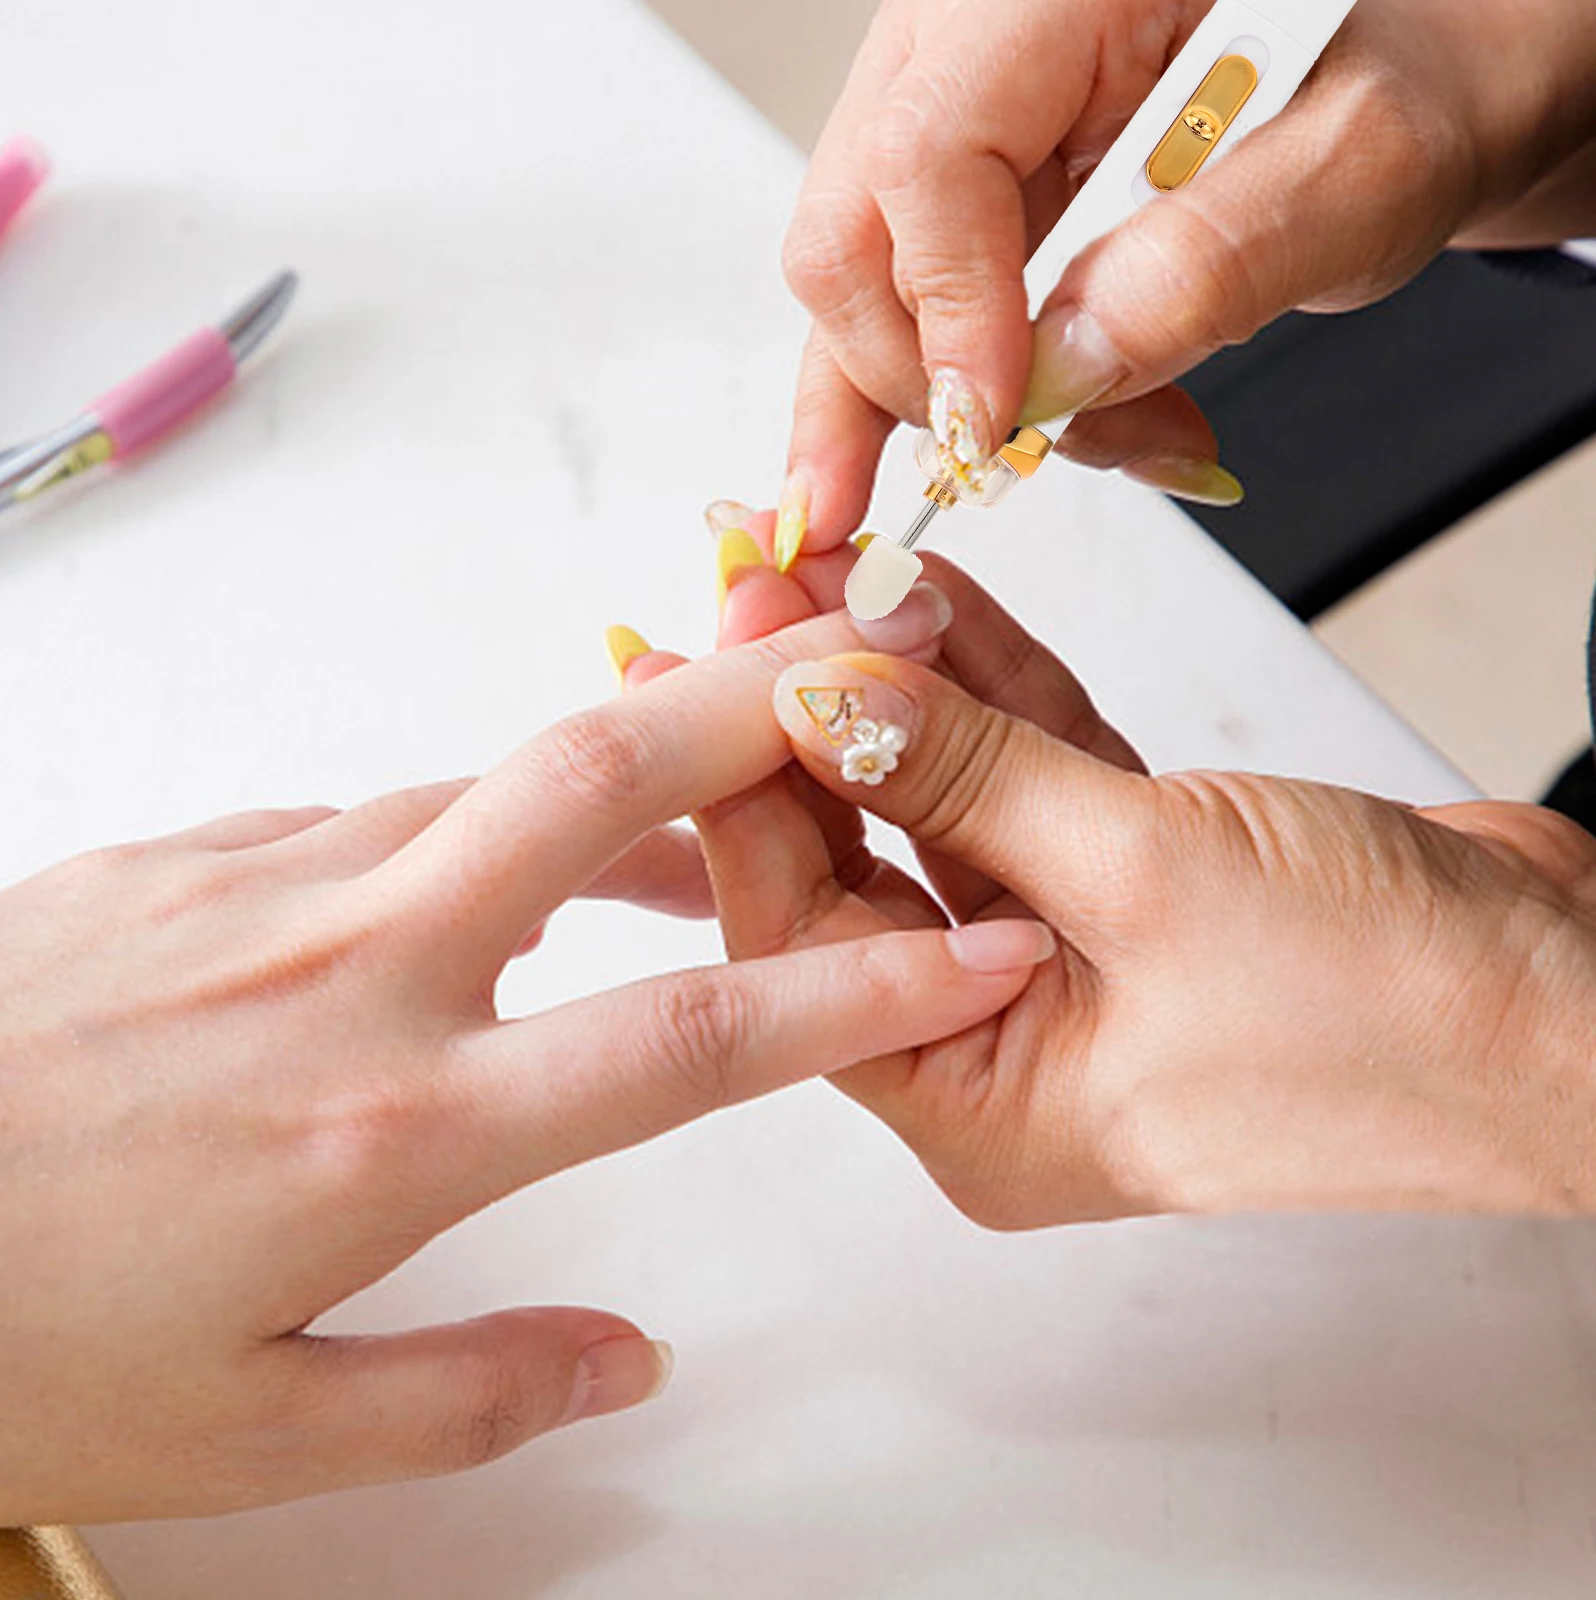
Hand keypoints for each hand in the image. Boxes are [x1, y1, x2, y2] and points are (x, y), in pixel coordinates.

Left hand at [0, 618, 1050, 1522]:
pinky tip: (470, 893)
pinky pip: (368, 817)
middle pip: (599, 786)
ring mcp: (255, 886)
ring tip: (711, 824)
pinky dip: (466, 832)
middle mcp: (348, 971)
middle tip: (870, 671)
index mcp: (395, 1133)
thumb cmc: (8, 1346)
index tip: (980, 949)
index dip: (864, 992)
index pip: (692, 1045)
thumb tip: (635, 1357)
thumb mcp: (250, 1435)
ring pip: (488, 787)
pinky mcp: (175, 852)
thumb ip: (473, 1392)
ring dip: (623, 787)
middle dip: (760, 709)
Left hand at [671, 546, 1595, 1223]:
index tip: (711, 651)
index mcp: (978, 1102)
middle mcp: (1007, 1039)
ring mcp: (1071, 956)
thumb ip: (964, 777)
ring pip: (944, 803)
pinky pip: (1034, 776)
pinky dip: (995, 690)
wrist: (1583, 1009)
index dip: (747, 786)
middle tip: (753, 588)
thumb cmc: (1392, 1011)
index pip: (801, 934)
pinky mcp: (1137, 881)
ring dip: (898, 686)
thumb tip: (813, 695)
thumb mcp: (1145, 876)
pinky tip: (934, 598)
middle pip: (857, 862)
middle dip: (807, 720)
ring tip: (830, 564)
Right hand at [776, 0, 1595, 554]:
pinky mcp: (985, 174)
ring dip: (954, 401)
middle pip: (857, 225)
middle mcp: (987, 27)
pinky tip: (1020, 435)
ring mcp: (972, 100)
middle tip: (995, 465)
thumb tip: (1063, 370)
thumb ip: (1213, 263)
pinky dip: (968, 389)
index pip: (929, 153)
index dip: (947, 311)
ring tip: (1067, 450)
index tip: (999, 425)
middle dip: (915, 376)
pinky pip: (924, 298)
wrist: (1452, 59)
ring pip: (872, 278)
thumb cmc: (1433, 59)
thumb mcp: (1367, 160)